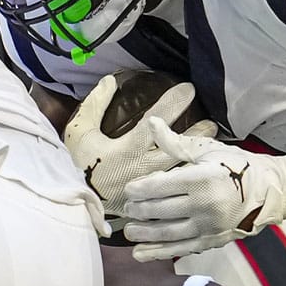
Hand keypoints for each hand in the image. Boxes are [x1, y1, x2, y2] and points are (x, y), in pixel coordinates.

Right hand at [63, 75, 217, 216]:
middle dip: (197, 133)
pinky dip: (189, 176)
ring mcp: (151, 187)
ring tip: (213, 143)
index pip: (158, 121)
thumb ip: (94, 105)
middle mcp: (145, 168)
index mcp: (129, 149)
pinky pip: (176, 188)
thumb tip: (110, 81)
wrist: (73, 205)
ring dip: (197, 154)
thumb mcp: (79, 133)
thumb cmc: (78, 166)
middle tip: (212, 122)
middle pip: (179, 148)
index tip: (189, 88)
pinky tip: (200, 168)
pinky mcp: (152, 202)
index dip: (174, 102)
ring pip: (182, 168)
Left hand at [123, 118, 285, 260]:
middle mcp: (204, 204)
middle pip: (159, 210)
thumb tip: (150, 123)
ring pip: (165, 233)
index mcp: (202, 178)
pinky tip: (140, 251)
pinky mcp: (211, 241)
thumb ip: (175, 142)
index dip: (139, 189)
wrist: (270, 191)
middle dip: (138, 210)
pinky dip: (156, 253)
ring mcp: (208, 226)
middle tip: (128, 208)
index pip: (160, 186)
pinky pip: (178, 249)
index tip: (130, 189)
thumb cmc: (236, 166)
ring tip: (130, 229)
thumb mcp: (207, 150)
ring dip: (143, 232)